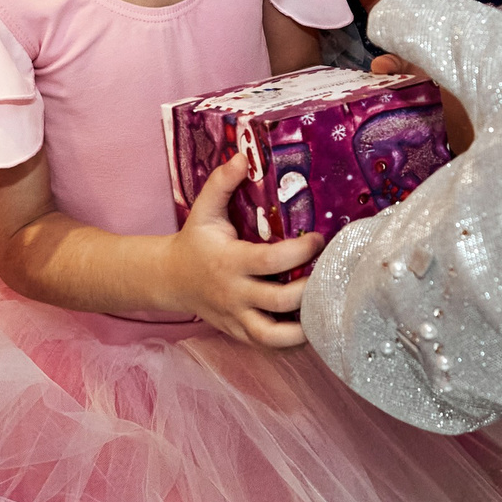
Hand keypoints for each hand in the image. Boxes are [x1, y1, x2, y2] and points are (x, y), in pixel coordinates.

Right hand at [163, 153, 321, 348]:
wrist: (169, 279)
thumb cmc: (195, 242)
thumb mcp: (204, 209)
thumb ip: (222, 182)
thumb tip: (242, 155)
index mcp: (230, 261)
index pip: (272, 261)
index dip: (301, 252)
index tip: (319, 239)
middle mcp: (234, 293)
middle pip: (280, 300)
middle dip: (311, 290)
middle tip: (332, 274)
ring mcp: (236, 317)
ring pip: (273, 336)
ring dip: (304, 329)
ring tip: (326, 311)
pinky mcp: (239, 332)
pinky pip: (267, 346)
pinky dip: (291, 344)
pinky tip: (311, 330)